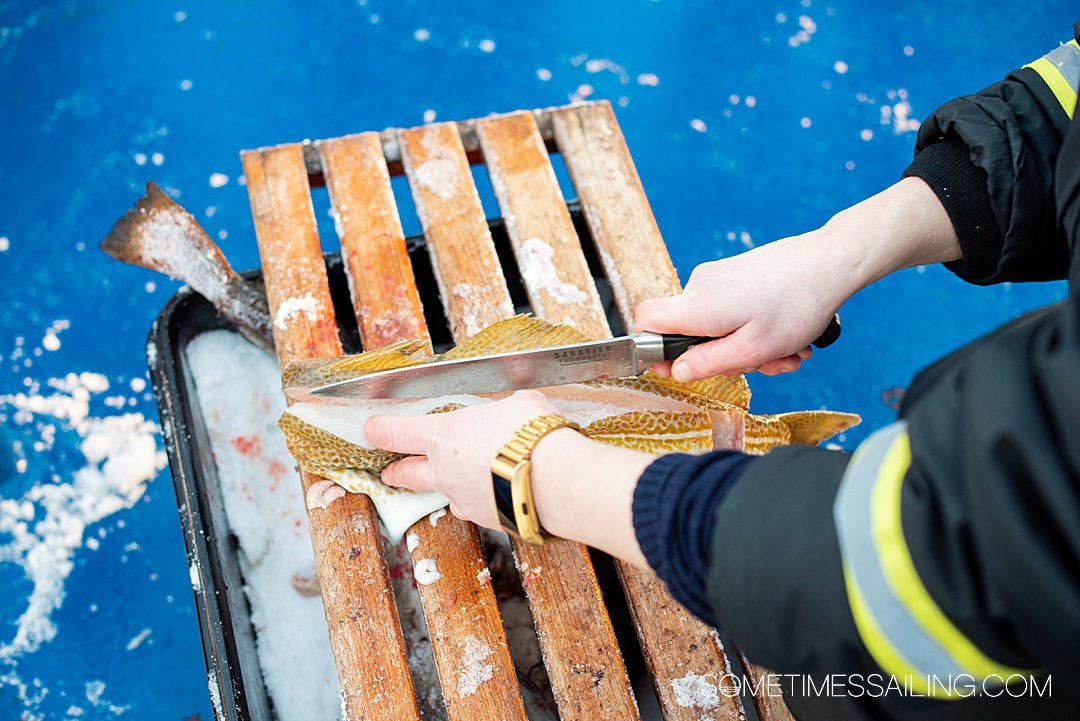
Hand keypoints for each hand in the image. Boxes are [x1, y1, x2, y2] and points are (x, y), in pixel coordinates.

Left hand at [364, 390, 560, 528]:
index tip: (371, 430)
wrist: (553, 480)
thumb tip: (517, 410)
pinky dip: (488, 499)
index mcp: (443, 436)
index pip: (397, 433)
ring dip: (451, 488)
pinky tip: (504, 491)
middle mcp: (445, 473)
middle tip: (391, 473)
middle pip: (409, 474)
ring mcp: (465, 501)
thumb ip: (506, 409)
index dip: (381, 430)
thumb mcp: (518, 404)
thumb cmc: (530, 433)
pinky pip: (481, 508)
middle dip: (398, 472)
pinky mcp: (489, 521)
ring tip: (467, 480)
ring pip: (448, 495)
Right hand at [635, 232, 841, 380]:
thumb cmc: (795, 306)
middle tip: (764, 363)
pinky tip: (789, 335)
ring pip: (718, 325)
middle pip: (690, 332)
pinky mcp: (737, 273)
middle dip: (725, 356)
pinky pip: (734, 310)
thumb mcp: (751, 349)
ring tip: (787, 351)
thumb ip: (707, 364)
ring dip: (750, 346)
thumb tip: (676, 371)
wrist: (830, 262)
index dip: (653, 349)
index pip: (646, 321)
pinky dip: (757, 328)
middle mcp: (700, 286)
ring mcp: (719, 277)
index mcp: (696, 306)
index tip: (677, 367)